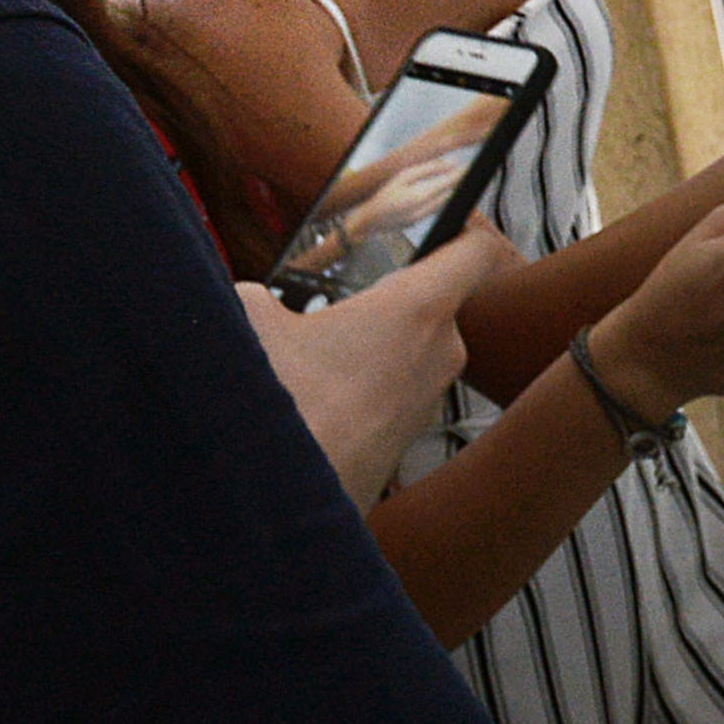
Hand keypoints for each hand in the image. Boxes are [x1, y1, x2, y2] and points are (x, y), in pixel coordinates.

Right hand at [241, 222, 509, 501]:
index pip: (474, 253)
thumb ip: (262, 296)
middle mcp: (439, 354)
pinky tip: (312, 399)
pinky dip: (359, 389)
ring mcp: (428, 402)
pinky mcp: (408, 442)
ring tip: (312, 356)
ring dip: (368, 348)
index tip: (449, 218)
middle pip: (429, 305)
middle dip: (384, 298)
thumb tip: (259, 302)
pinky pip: (390, 394)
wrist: (281, 505)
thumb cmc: (279, 409)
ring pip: (406, 353)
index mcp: (416, 310)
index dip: (466, 229)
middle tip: (336, 297)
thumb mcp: (250, 322)